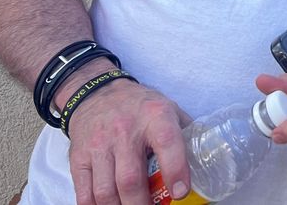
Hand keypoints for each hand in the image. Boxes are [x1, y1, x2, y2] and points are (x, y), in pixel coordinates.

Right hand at [64, 78, 189, 204]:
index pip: (167, 142)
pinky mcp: (78, 158)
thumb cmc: (139, 106)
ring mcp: (99, 145)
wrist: (96, 93)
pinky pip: (84, 192)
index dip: (175, 169)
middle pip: (130, 179)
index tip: (180, 193)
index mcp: (155, 116)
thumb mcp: (168, 108)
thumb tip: (208, 158)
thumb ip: (186, 132)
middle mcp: (125, 130)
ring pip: (105, 191)